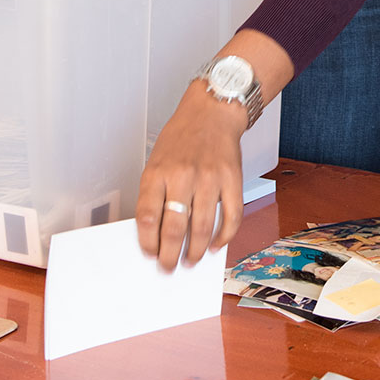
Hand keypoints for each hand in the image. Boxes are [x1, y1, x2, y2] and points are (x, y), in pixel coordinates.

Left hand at [134, 84, 246, 269]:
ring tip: (191, 261)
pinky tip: (216, 245)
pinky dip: (224, 236)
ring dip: (195, 251)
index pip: (148, 217)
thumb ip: (155, 193)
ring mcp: (210, 178)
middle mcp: (183, 175)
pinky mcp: (232, 179)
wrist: (212, 112)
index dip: (148, 242)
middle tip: (169, 267)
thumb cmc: (182, 138)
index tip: (149, 254)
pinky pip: (231, 216)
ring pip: (202, 227)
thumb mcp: (157, 160)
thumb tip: (155, 232)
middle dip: (170, 255)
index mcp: (158, 172)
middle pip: (174, 228)